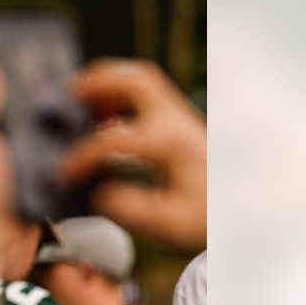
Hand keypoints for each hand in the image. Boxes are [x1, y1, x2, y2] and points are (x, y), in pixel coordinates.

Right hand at [63, 59, 206, 250]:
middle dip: (98, 81)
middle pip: (136, 80)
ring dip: (111, 82)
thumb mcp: (166, 224)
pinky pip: (148, 95)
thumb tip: (96, 192)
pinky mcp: (180, 125)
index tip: (65, 175)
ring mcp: (181, 119)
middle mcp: (177, 124)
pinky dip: (122, 95)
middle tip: (69, 92)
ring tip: (82, 96)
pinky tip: (106, 115)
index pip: (112, 139)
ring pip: (143, 80)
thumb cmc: (205, 219)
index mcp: (170, 145)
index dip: (82, 156)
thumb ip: (127, 207)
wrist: (241, 214)